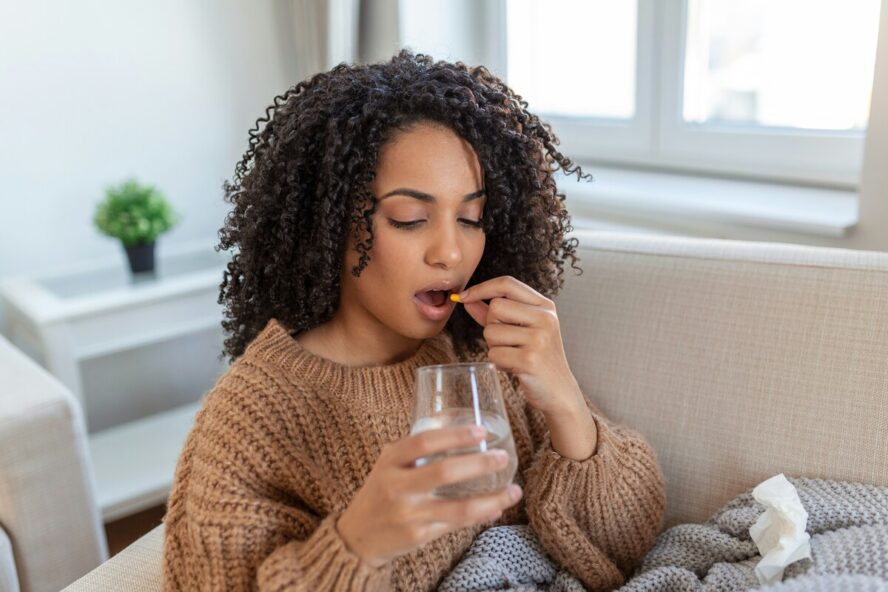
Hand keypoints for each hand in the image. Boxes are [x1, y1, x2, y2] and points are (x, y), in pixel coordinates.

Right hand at [336, 425, 522, 567]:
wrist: (357, 536)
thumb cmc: (381, 491)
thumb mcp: (389, 464)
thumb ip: (416, 448)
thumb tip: (460, 426)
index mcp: (390, 461)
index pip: (424, 442)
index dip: (455, 436)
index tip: (481, 431)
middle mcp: (397, 487)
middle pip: (444, 472)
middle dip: (479, 464)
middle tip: (502, 457)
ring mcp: (408, 514)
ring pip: (458, 507)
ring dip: (492, 498)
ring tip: (514, 490)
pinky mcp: (418, 536)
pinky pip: (457, 525)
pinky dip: (481, 515)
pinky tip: (496, 508)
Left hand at [456, 276, 583, 417]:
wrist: (559, 390)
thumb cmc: (536, 357)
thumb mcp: (520, 329)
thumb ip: (493, 313)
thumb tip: (467, 299)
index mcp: (545, 306)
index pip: (507, 284)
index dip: (482, 288)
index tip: (464, 297)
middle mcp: (545, 318)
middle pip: (496, 307)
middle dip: (492, 326)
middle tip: (508, 342)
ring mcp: (540, 338)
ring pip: (491, 332)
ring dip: (494, 347)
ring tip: (513, 355)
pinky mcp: (530, 359)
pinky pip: (494, 354)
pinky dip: (498, 362)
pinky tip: (514, 367)